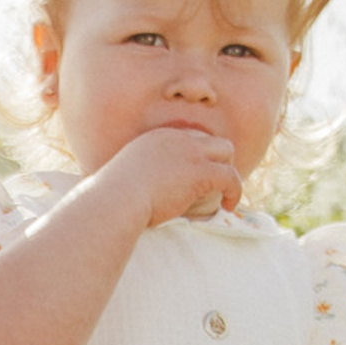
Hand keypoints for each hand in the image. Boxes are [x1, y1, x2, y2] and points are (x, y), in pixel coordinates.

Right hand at [104, 125, 243, 227]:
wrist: (114, 201)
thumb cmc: (111, 199)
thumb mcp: (121, 179)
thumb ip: (132, 179)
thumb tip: (127, 195)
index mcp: (159, 138)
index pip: (190, 138)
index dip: (198, 157)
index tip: (197, 177)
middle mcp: (178, 139)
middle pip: (212, 140)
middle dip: (217, 160)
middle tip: (215, 184)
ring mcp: (191, 153)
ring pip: (226, 152)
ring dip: (228, 172)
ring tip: (226, 194)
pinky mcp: (200, 172)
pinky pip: (230, 177)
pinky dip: (235, 190)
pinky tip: (228, 205)